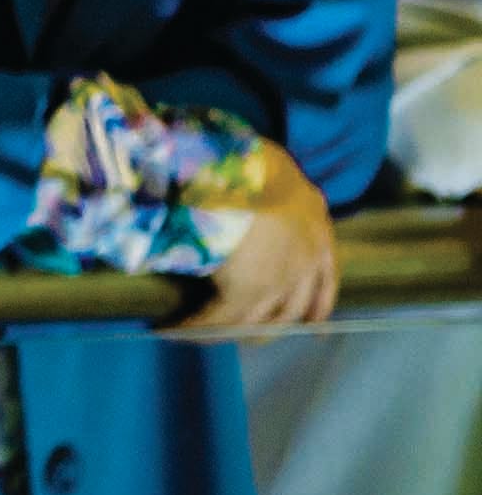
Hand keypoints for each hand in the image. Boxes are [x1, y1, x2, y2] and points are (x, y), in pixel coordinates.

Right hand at [173, 146, 337, 334]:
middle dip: (270, 327)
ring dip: (227, 332)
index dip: (316, 307)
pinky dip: (191, 327)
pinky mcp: (245, 290)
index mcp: (316, 228)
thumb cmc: (251, 159)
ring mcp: (279, 279)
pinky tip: (170, 328)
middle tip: (245, 335)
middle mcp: (306, 259)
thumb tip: (251, 191)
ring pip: (256, 322)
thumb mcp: (276, 172)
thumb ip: (274, 192)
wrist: (241, 167)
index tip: (311, 326)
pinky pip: (216, 319)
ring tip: (200, 335)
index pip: (325, 281)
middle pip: (293, 311)